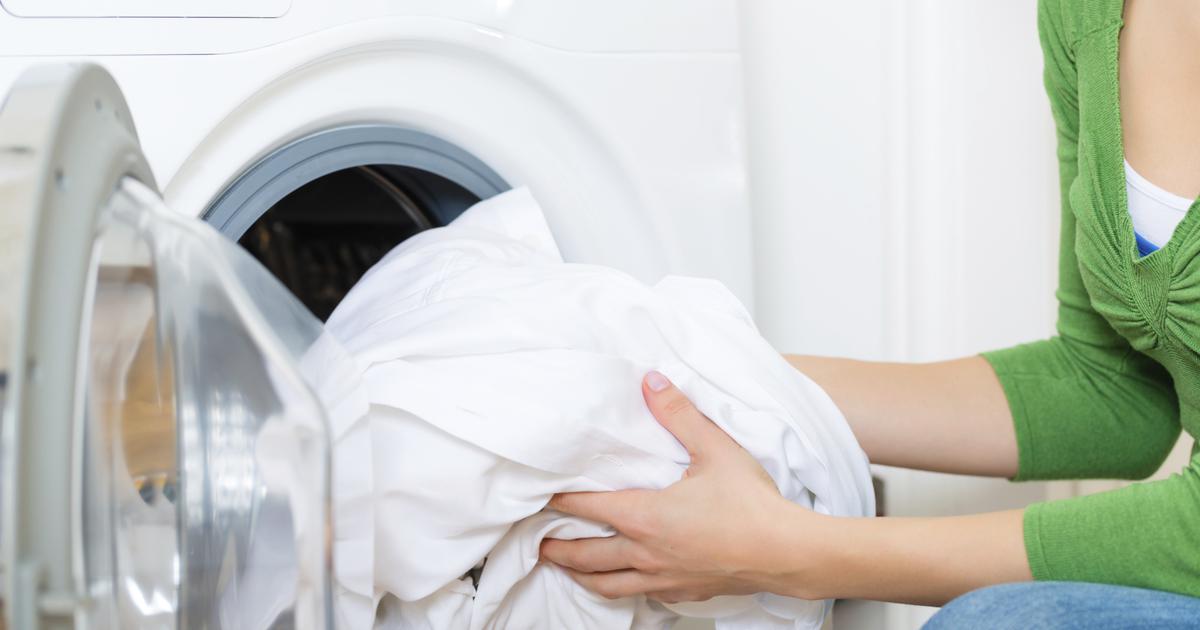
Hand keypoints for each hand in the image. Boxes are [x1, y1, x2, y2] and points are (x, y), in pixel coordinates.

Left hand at [539, 371, 817, 603]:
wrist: (787, 553)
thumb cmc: (752, 505)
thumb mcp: (714, 449)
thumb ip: (679, 415)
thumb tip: (652, 382)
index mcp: (645, 517)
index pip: (588, 507)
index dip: (560, 500)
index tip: (541, 495)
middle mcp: (646, 552)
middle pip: (587, 556)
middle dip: (558, 547)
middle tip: (538, 541)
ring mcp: (664, 578)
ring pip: (608, 584)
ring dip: (582, 575)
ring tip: (567, 568)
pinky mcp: (684, 591)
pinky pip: (642, 595)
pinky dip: (623, 589)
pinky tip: (626, 582)